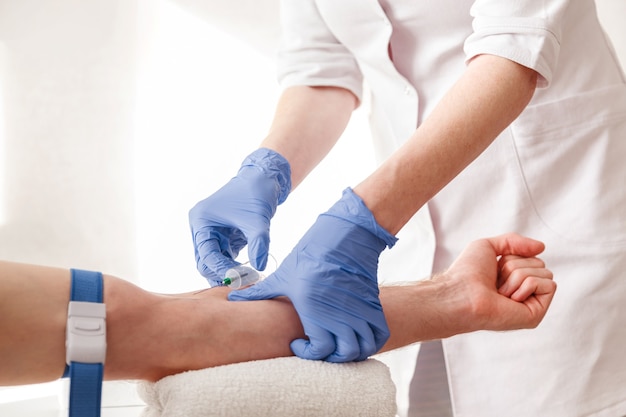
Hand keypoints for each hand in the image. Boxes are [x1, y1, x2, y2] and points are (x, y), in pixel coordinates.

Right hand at [189, 148, 290, 285]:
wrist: (263, 178)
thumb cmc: (256, 192)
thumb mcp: (258, 220)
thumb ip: (258, 244)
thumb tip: (260, 267)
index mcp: (201, 220)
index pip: (206, 253)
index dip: (221, 268)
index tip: (238, 279)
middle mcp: (202, 228)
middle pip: (205, 261)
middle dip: (222, 273)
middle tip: (242, 283)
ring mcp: (211, 233)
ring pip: (214, 262)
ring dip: (228, 272)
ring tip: (248, 280)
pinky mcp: (223, 237)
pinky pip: (224, 258)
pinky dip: (234, 266)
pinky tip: (248, 273)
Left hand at [228, 188, 397, 361]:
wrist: (346, 235)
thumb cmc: (311, 254)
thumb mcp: (283, 275)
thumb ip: (259, 291)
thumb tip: (232, 297)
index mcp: (316, 311)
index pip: (320, 351)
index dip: (309, 354)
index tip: (299, 343)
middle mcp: (341, 315)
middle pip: (345, 354)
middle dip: (332, 358)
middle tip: (320, 348)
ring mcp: (360, 310)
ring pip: (364, 347)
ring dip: (353, 353)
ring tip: (339, 346)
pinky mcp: (373, 304)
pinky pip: (380, 334)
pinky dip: (373, 343)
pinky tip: (358, 338)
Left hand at [438, 233, 555, 331]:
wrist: (462, 292)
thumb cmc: (468, 272)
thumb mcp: (488, 246)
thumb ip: (514, 241)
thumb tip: (542, 247)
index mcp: (512, 278)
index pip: (532, 257)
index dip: (513, 257)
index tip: (494, 268)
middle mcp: (522, 291)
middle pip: (540, 263)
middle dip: (516, 266)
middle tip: (497, 281)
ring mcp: (530, 303)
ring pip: (545, 272)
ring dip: (518, 275)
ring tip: (500, 291)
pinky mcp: (536, 314)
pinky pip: (549, 285)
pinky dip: (528, 285)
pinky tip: (511, 298)